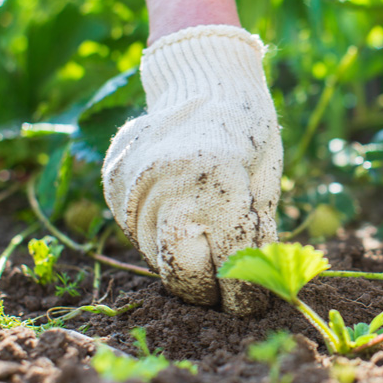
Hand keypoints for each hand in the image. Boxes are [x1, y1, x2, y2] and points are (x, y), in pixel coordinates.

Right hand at [102, 25, 281, 312]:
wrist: (202, 78)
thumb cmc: (247, 126)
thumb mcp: (266, 175)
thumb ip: (257, 230)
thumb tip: (254, 282)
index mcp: (219, 179)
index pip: (231, 260)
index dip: (245, 293)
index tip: (252, 305)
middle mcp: (169, 183)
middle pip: (180, 270)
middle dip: (206, 291)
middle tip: (225, 291)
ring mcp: (135, 183)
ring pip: (154, 255)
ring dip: (183, 263)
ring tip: (205, 246)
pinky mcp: (115, 183)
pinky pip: (134, 231)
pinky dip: (159, 237)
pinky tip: (180, 218)